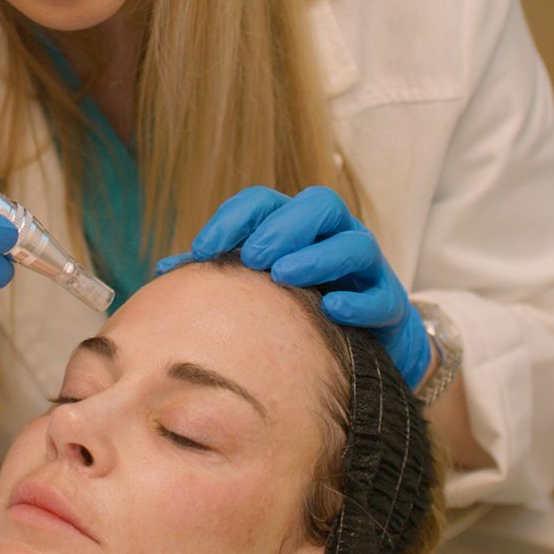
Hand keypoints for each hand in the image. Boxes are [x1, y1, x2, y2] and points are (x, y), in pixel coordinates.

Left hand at [155, 186, 430, 388]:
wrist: (364, 351)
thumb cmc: (299, 310)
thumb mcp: (258, 289)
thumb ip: (218, 275)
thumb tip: (163, 271)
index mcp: (295, 226)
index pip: (265, 202)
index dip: (235, 218)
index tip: (203, 248)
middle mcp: (333, 236)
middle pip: (317, 205)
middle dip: (283, 227)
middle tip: (252, 256)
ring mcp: (366, 268)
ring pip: (353, 243)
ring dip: (318, 256)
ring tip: (285, 275)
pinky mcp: (390, 304)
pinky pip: (380, 295)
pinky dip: (358, 300)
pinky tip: (332, 310)